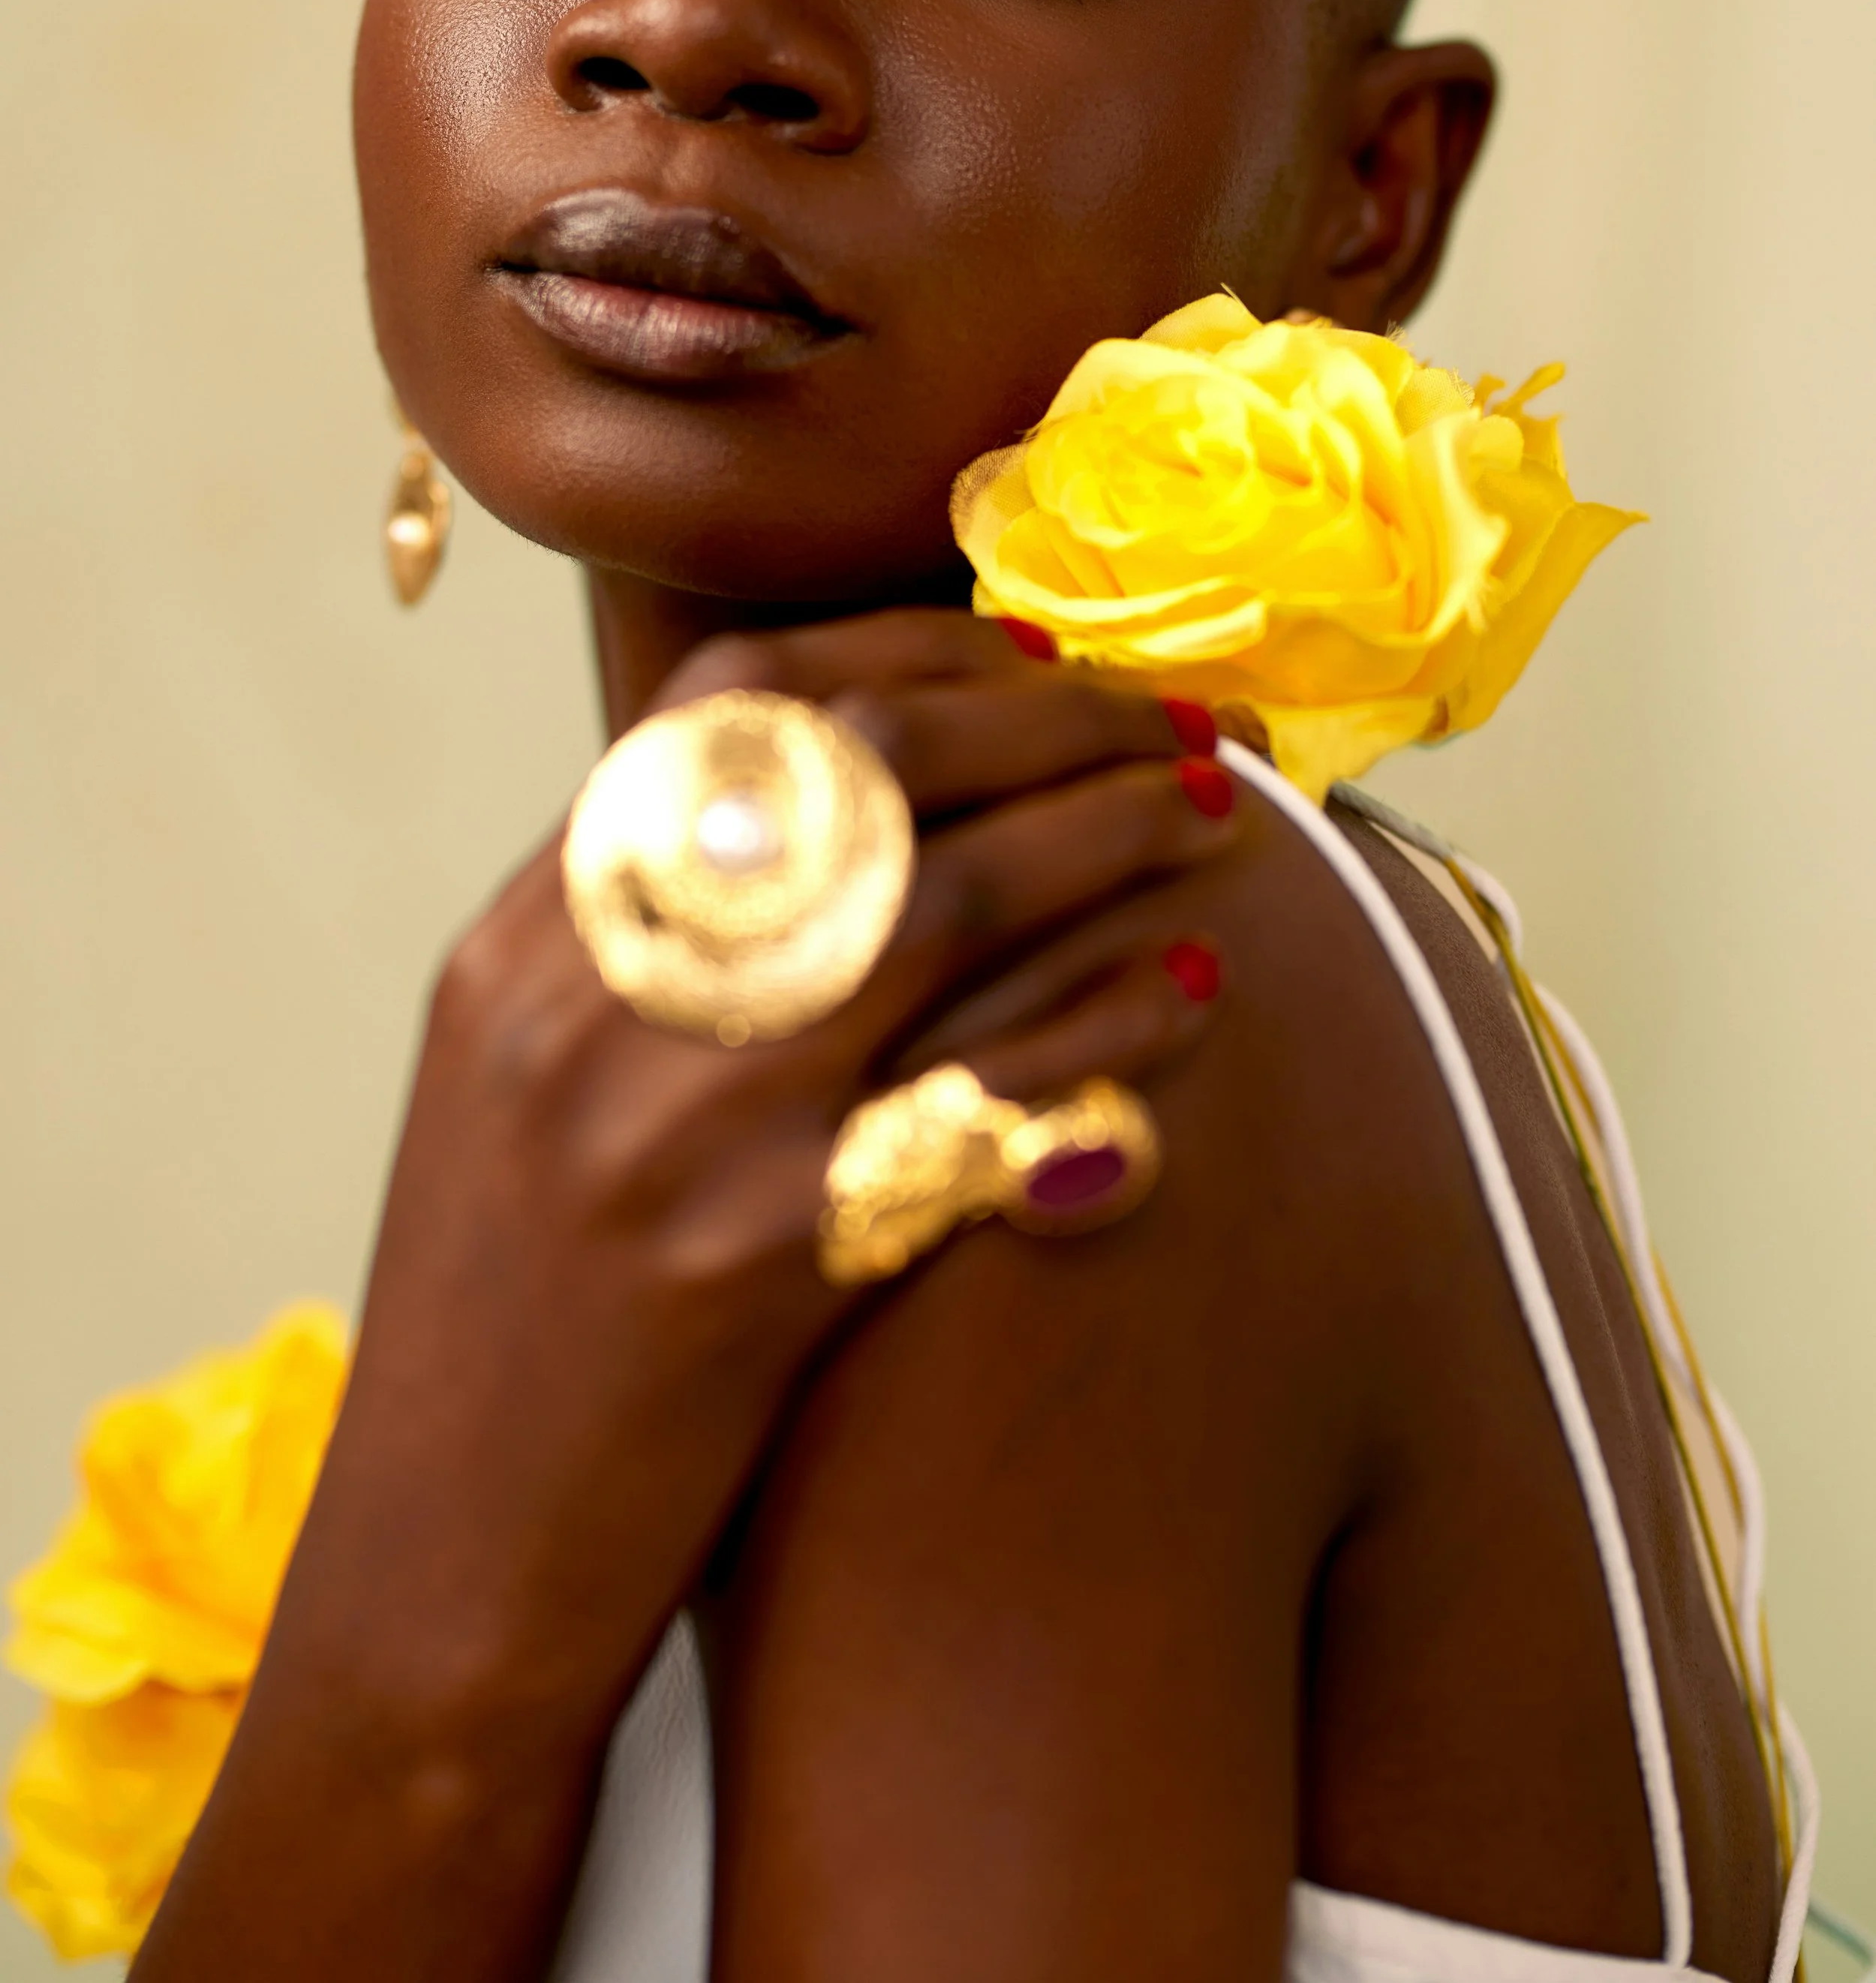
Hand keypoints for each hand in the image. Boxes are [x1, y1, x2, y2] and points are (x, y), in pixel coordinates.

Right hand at [137, 611, 1242, 1982]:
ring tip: (1219, 817)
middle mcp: (595, 997)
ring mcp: (676, 1121)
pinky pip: (978, 1096)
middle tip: (1177, 722)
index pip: (735, 699)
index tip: (1043, 662)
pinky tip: (1187, 991)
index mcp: (531, 938)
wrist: (441, 1568)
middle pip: (863, 769)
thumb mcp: (525, 1085)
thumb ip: (652, 943)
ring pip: (942, 905)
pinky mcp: (762, 1258)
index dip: (916, 655)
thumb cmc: (508, 1325)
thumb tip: (851, 812)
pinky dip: (1099, 1028)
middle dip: (1050, 724)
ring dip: (1108, 841)